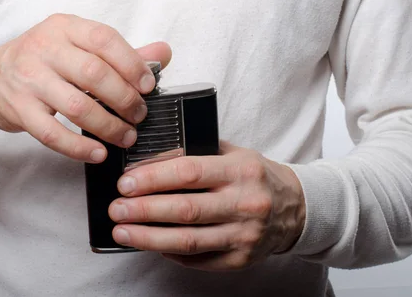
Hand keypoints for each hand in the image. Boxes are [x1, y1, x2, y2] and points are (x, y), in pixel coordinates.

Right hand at [0, 13, 171, 161]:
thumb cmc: (42, 62)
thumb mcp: (75, 46)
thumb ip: (120, 53)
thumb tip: (164, 53)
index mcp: (64, 28)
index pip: (104, 39)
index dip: (131, 64)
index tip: (148, 86)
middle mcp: (44, 49)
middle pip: (94, 74)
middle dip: (125, 99)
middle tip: (140, 115)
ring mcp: (28, 80)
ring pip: (76, 106)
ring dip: (109, 126)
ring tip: (126, 136)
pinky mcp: (19, 110)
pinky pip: (52, 134)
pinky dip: (79, 147)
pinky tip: (98, 153)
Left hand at [107, 141, 304, 270]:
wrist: (295, 208)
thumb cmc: (255, 176)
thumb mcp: (234, 153)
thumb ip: (198, 151)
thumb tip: (150, 156)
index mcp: (240, 170)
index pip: (189, 172)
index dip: (153, 178)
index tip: (125, 183)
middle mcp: (245, 203)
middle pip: (185, 209)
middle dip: (144, 210)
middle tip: (116, 209)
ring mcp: (244, 235)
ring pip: (189, 240)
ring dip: (149, 237)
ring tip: (123, 232)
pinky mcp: (241, 259)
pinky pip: (199, 259)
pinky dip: (171, 253)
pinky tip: (151, 244)